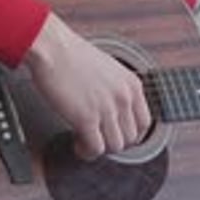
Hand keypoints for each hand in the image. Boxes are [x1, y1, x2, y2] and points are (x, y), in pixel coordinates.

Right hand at [25, 12, 151, 159]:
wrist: (54, 48)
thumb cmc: (73, 54)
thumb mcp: (109, 68)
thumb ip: (117, 89)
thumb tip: (115, 110)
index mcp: (132, 84)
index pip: (145, 122)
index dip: (129, 132)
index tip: (117, 133)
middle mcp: (123, 97)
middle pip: (131, 138)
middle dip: (114, 141)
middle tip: (99, 137)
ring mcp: (106, 109)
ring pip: (115, 147)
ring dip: (101, 147)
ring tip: (87, 140)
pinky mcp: (86, 118)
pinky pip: (95, 149)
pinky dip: (87, 151)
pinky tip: (78, 142)